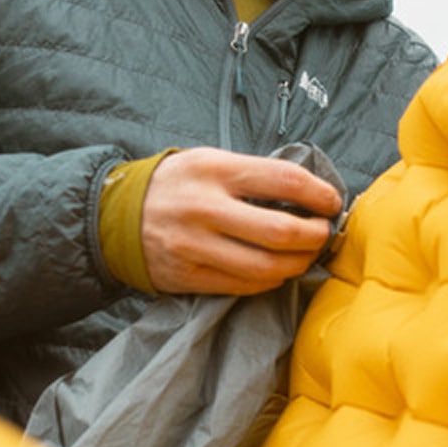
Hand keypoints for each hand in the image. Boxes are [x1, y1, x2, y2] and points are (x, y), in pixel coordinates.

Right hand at [140, 147, 341, 294]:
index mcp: (215, 170)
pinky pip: (245, 286)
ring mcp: (196, 246)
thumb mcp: (210, 161)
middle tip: (322, 233)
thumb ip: (254, 174)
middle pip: (281, 231)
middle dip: (315, 236)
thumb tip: (310, 193)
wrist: (115, 215)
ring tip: (305, 254)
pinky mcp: (189, 276)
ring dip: (298, 263)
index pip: (285, 180)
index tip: (332, 202)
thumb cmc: (177, 184)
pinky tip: (277, 269)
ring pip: (267, 266)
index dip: (319, 194)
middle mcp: (205, 209)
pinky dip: (271, 279)